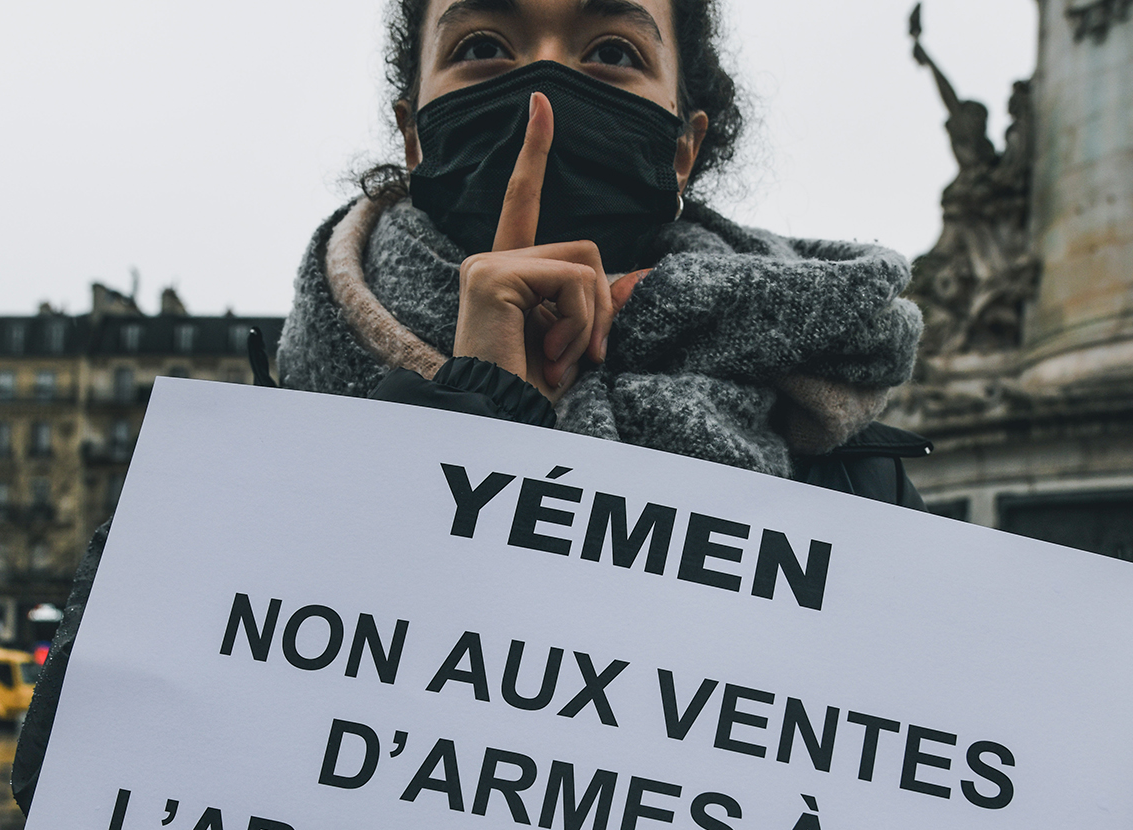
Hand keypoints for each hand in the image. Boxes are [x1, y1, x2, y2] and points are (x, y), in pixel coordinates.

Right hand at [452, 92, 650, 401]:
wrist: (498, 422)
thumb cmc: (530, 393)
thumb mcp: (578, 343)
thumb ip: (602, 305)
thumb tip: (643, 276)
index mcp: (507, 269)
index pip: (523, 199)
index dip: (534, 150)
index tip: (542, 103)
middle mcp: (490, 257)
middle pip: (586, 248)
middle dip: (601, 304)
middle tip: (588, 355)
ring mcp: (489, 263)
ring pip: (586, 263)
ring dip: (591, 318)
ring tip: (561, 359)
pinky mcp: (495, 275)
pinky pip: (573, 281)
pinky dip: (580, 323)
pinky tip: (551, 354)